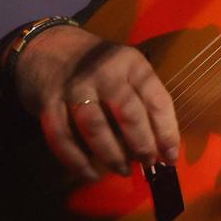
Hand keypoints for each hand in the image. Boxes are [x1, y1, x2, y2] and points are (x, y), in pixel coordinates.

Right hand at [12, 25, 179, 181]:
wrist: (49, 47)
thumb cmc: (98, 66)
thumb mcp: (126, 70)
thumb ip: (142, 99)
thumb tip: (159, 146)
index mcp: (132, 64)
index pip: (157, 100)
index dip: (167, 132)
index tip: (171, 157)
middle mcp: (106, 72)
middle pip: (128, 113)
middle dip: (142, 144)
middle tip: (147, 164)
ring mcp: (75, 86)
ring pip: (95, 127)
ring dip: (111, 155)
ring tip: (122, 170)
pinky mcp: (49, 102)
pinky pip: (62, 137)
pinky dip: (77, 160)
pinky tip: (90, 173)